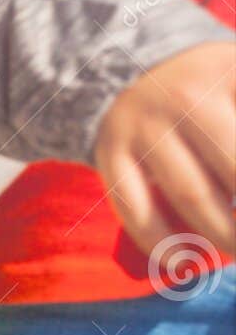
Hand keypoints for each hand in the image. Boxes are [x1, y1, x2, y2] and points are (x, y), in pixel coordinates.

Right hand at [95, 42, 235, 257]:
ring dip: (222, 235)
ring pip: (191, 194)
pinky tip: (183, 263)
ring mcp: (143, 126)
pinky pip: (138, 211)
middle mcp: (186, 94)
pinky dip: (163, 244)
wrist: (126, 73)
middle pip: (235, 167)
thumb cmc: (208, 91)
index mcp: (231, 71)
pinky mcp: (110, 155)